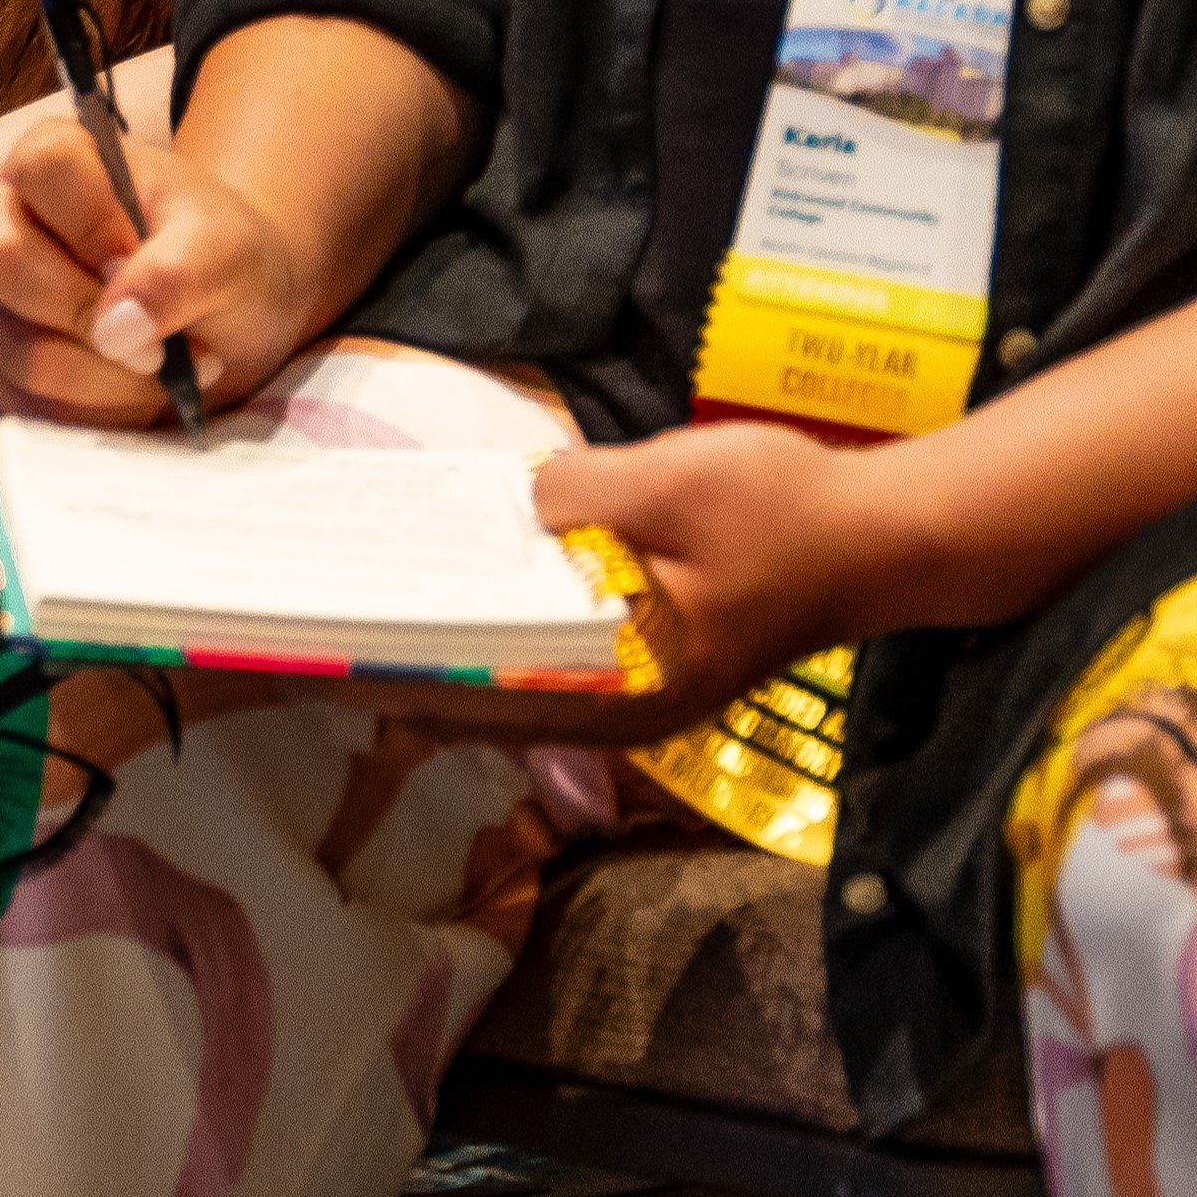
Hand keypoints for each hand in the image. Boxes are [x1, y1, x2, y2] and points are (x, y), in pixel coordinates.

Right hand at [0, 119, 332, 422]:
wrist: (226, 316)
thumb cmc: (222, 259)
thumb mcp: (228, 250)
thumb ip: (179, 271)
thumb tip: (115, 329)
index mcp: (52, 158)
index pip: (42, 168)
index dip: (93, 223)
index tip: (141, 258)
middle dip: (89, 316)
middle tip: (159, 339)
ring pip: (19, 350)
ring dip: (110, 378)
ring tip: (166, 367)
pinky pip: (28, 406)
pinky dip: (98, 413)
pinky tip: (136, 391)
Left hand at [335, 418, 910, 750]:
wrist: (887, 539)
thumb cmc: (783, 514)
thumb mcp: (667, 482)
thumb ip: (572, 497)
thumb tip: (503, 505)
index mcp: (613, 692)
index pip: (467, 700)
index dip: (384, 675)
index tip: (309, 652)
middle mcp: (611, 714)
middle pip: (472, 706)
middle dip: (394, 666)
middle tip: (313, 621)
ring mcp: (629, 696)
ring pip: (503, 689)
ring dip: (438, 652)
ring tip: (361, 606)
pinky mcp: (644, 666)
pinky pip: (540, 662)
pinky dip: (489, 636)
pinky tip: (452, 591)